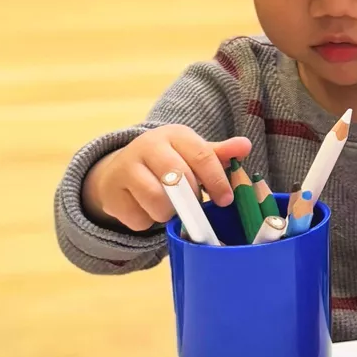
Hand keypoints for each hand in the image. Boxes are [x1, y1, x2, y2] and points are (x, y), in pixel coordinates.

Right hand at [81, 125, 252, 231]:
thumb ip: (219, 153)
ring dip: (170, 212)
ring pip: (156, 200)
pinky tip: (148, 211)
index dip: (216, 180)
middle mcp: (148, 146)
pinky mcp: (111, 193)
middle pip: (178, 178)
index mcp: (174, 134)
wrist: (121, 170)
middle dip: (192, 199)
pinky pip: (138, 218)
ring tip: (172, 209)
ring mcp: (125, 168)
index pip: (201, 155)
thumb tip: (245, 146)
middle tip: (197, 208)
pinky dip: (148, 222)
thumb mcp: (193, 153)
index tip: (225, 200)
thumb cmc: (169, 162)